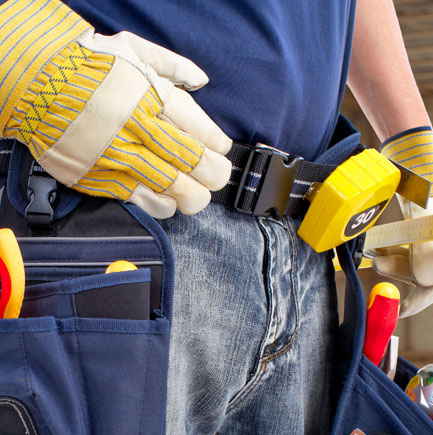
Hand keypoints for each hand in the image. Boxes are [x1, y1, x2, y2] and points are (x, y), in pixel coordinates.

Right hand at [0, 0, 231, 218]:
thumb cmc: (84, 62)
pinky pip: (142, 200)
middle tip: (216, 175)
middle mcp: (138, 129)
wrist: (30, 79)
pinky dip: (162, 205)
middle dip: (214, 174)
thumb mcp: (132, 49)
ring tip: (197, 193)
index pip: (203, 132)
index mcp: (152, 97)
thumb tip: (202, 81)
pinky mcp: (99, 177)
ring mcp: (118, 156)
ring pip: (174, 188)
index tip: (221, 148)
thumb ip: (172, 65)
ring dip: (193, 196)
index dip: (218, 146)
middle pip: (194, 164)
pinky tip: (169, 200)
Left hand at [372, 128, 432, 317]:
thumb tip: (424, 280)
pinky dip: (391, 253)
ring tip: (376, 251)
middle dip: (400, 272)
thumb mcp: (430, 222)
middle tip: (379, 263)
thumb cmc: (432, 195)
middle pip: (423, 277)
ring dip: (392, 261)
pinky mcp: (421, 245)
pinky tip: (378, 248)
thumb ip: (429, 251)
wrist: (424, 172)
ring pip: (410, 268)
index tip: (403, 310)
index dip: (422, 299)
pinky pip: (405, 256)